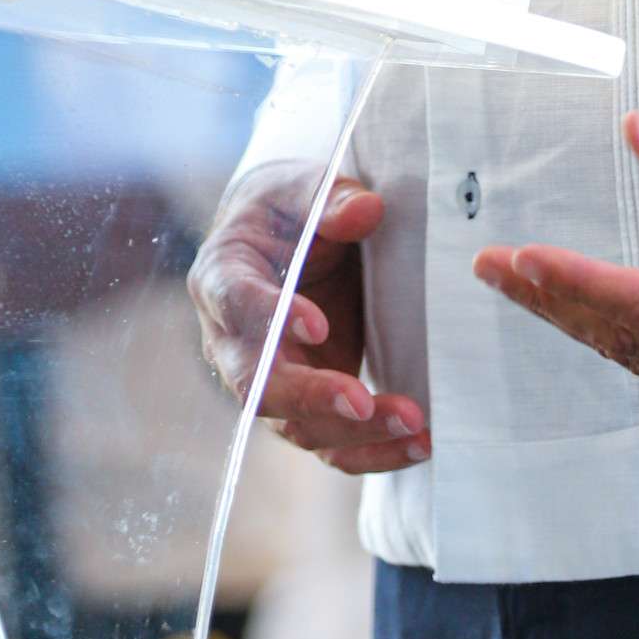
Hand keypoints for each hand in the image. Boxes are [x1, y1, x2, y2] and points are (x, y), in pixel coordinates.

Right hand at [188, 164, 428, 474]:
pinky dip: (371, 450)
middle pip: (258, 385)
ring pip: (295, 426)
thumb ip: (331, 200)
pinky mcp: (304, 404)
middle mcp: (232, 342)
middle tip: (361, 401)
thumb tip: (367, 211)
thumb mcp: (306, 188)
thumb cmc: (293, 209)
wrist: (291, 236)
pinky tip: (417, 445)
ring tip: (412, 426)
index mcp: (221, 276)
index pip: (237, 302)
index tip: (319, 323)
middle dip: (311, 397)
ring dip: (352, 433)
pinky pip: (330, 442)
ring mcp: (267, 380)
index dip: (272, 316)